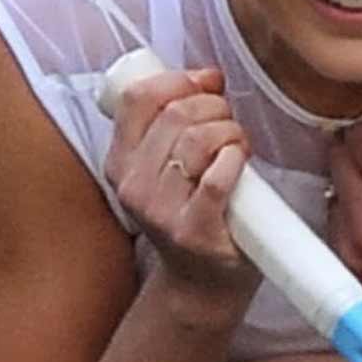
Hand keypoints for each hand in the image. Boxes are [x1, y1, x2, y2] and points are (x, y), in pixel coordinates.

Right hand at [103, 66, 257, 311]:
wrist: (201, 284)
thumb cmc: (191, 216)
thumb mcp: (165, 169)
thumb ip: (174, 124)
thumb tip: (208, 76)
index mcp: (120, 163)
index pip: (138, 98)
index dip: (179, 80)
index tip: (207, 84)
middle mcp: (133, 186)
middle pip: (176, 114)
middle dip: (215, 108)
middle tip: (231, 126)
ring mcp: (161, 211)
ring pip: (197, 140)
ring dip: (230, 132)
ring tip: (239, 147)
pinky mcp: (193, 231)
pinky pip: (215, 179)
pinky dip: (235, 159)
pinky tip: (241, 161)